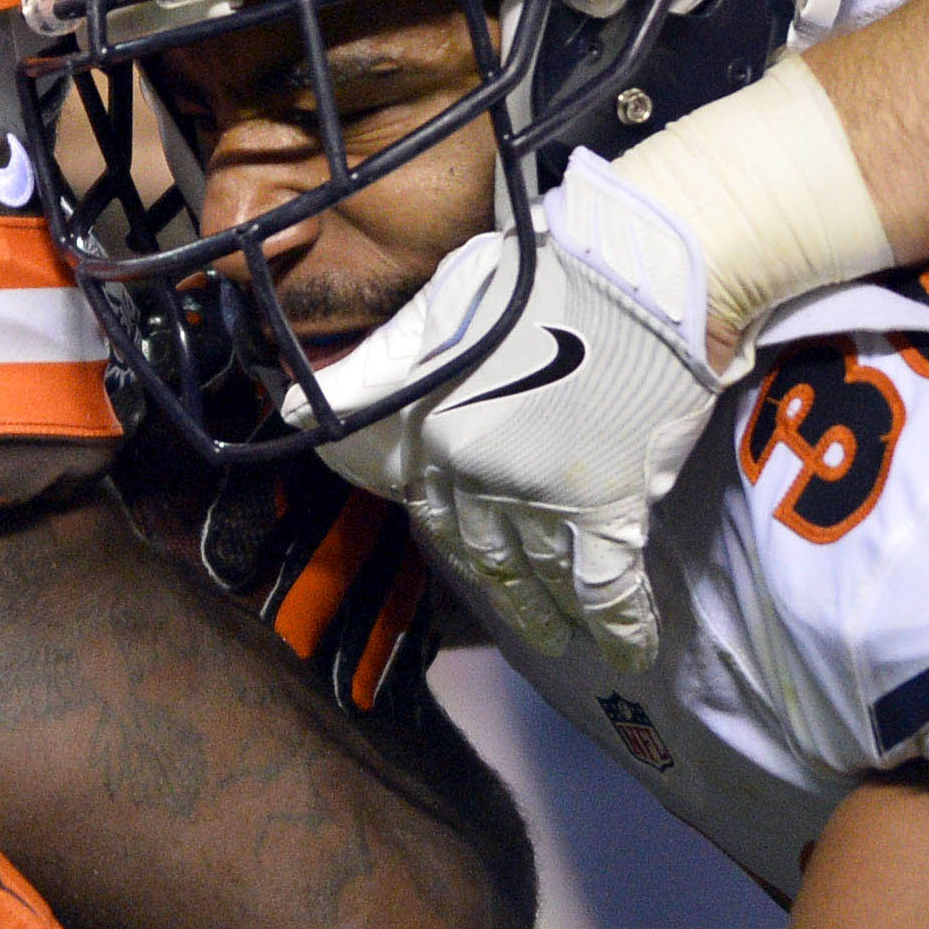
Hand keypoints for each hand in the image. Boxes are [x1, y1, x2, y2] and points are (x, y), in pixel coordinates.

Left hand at [309, 149, 723, 669]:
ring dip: (553, 615)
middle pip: (486, 549)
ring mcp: (543, 497)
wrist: (636, 274)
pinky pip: (608, 586)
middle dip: (505, 591)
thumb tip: (292, 406)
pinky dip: (621, 626)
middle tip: (523, 620)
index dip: (455, 535)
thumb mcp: (437, 308)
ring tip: (564, 639)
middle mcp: (478, 474)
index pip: (433, 504)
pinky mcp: (610, 506)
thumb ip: (373, 367)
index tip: (472, 560)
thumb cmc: (541, 274)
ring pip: (542, 574)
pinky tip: (628, 653)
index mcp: (435, 430)